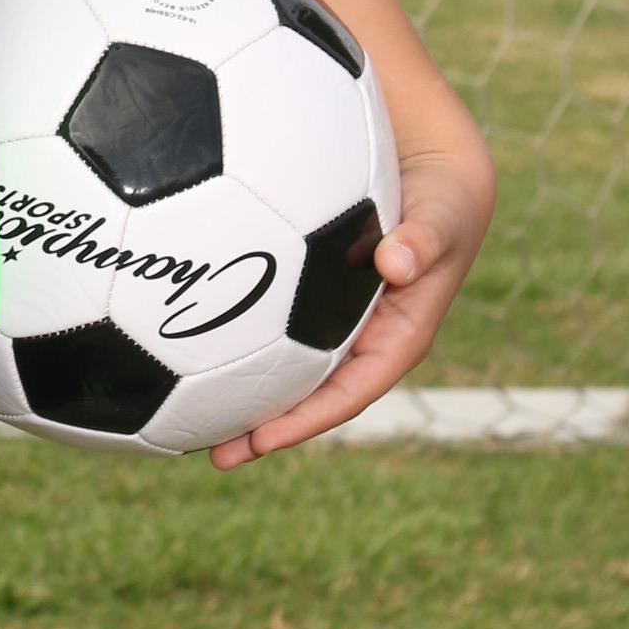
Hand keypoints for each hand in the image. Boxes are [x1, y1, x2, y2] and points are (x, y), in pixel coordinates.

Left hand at [209, 135, 496, 469]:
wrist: (434, 174)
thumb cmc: (443, 199)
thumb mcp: (443, 216)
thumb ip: (425, 240)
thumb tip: (397, 261)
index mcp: (397, 338)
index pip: (351, 392)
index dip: (310, 419)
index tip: (266, 440)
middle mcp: (363, 340)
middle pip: (310, 396)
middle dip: (266, 429)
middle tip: (214, 454)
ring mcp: (336, 323)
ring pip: (286, 372)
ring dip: (244, 396)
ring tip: (188, 423)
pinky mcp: (313, 301)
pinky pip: (273, 330)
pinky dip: (237, 343)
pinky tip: (185, 346)